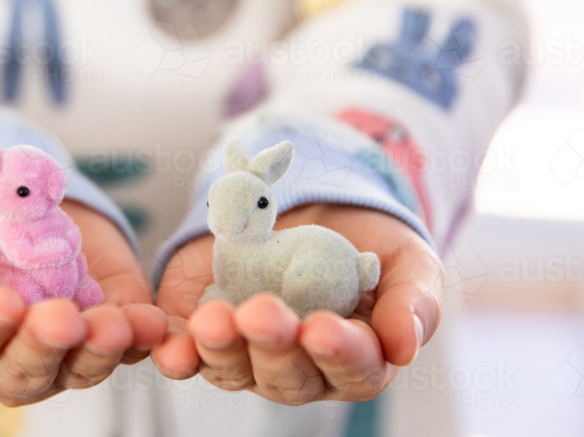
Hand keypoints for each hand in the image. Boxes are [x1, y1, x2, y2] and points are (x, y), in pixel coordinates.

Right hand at [0, 188, 166, 406]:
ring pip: (80, 367)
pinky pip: (128, 345)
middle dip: (45, 345)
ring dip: (98, 350)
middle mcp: (6, 362)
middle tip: (59, 318)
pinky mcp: (107, 328)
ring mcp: (62, 352)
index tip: (1, 303)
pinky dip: (141, 336)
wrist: (6, 201)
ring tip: (111, 324)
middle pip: (26, 371)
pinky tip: (151, 321)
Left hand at [152, 203, 443, 403]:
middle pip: (287, 377)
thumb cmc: (368, 244)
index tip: (322, 328)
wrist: (311, 206)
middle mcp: (298, 368)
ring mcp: (246, 354)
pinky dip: (175, 354)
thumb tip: (405, 347)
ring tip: (215, 320)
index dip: (339, 353)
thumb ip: (414, 300)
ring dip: (221, 350)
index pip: (353, 370)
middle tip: (263, 314)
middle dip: (273, 347)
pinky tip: (169, 346)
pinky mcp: (201, 333)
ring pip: (232, 369)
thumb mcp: (408, 261)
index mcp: (355, 359)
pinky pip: (184, 354)